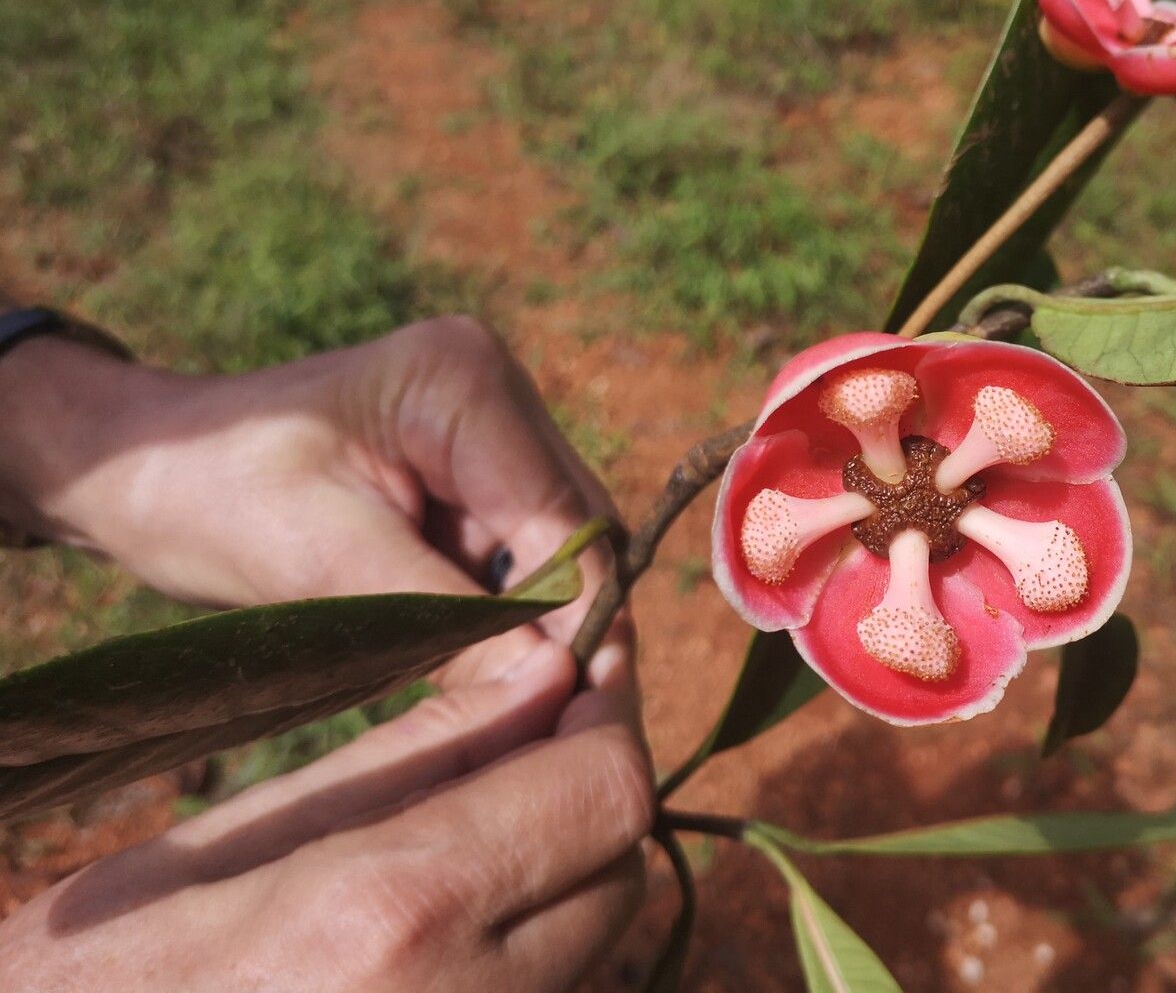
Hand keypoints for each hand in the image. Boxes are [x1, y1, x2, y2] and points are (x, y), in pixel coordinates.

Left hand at [0, 315, 616, 673]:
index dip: (581, 612)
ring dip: (532, 625)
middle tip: (554, 718)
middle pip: (573, 528)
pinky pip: (512, 557)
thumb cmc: (209, 495)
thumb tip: (550, 688)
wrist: (138, 472)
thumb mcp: (322, 562)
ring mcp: (487, 432)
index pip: (561, 513)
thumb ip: (447, 619)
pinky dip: (499, 615)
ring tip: (513, 702)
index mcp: (464, 380)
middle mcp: (495, 393)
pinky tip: (478, 666)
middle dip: (564, 622)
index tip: (582, 705)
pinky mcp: (470, 474)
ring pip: (552, 550)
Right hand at [0, 624, 651, 991]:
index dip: (606, 721)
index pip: (603, 792)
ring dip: (563, 868)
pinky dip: (527, 942)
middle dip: (588, 790)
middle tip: (526, 740)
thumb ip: (406, 756)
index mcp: (396, 908)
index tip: (577, 676)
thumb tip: (540, 676)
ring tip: (474, 823)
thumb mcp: (220, 843)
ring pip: (596, 937)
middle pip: (619, 865)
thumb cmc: (93, 982)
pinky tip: (446, 912)